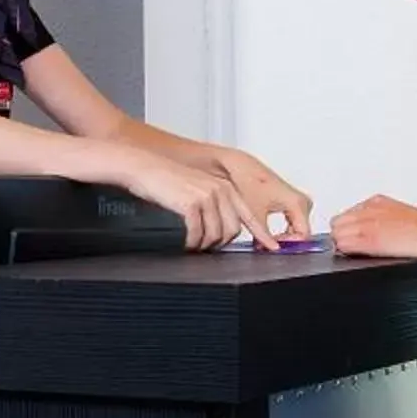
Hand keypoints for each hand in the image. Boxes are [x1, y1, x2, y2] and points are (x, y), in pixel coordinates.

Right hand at [114, 147, 262, 250]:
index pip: (249, 216)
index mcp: (225, 188)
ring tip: (189, 242)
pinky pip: (197, 235)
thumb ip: (213, 208)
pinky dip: (189, 243)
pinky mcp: (192, 203)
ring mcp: (207, 196)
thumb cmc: (165, 182)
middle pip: (231, 232)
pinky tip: (183, 241)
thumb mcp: (196, 192)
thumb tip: (220, 234)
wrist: (144, 168)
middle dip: (217, 244)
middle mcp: (220, 190)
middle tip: (202, 245)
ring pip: (215, 236)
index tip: (272, 248)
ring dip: (201, 244)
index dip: (261, 235)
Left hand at [212, 147, 312, 239]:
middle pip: (302, 232)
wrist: (236, 167)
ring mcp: (294, 199)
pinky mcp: (287, 199)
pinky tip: (267, 234)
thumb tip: (272, 249)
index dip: (289, 245)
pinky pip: (292, 221)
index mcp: (296, 202)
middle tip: (268, 247)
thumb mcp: (254, 216)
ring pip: (297, 227)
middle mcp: (299, 200)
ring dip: (282, 237)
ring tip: (265, 242)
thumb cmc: (245, 182)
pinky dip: (281, 230)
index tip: (275, 248)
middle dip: (286, 242)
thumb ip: (266, 237)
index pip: (304, 235)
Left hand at [330, 195, 416, 261]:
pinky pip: (343, 244)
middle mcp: (367, 210)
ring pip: (337, 233)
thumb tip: (371, 229)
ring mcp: (366, 224)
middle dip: (342, 234)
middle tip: (352, 244)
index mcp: (375, 202)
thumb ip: (380, 218)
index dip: (348, 228)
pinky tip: (357, 253)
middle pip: (337, 222)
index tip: (353, 235)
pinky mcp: (368, 239)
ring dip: (343, 242)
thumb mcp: (398, 214)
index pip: (347, 214)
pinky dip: (346, 250)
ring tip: (358, 250)